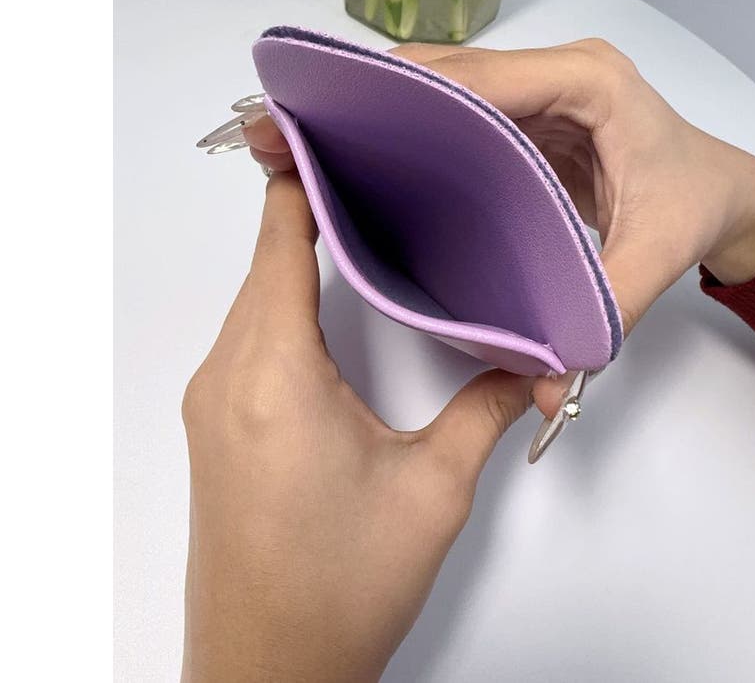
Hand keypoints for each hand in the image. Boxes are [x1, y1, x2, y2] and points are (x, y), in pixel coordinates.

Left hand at [182, 172, 539, 681]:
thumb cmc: (336, 589)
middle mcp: (229, 378)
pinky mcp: (216, 428)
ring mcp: (214, 404)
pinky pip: (247, 338)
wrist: (268, 673)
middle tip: (372, 176)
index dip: (303, 185)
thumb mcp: (431, 490)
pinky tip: (327, 307)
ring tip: (359, 228)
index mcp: (274, 375)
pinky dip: (281, 304)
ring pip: (254, 300)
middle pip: (264, 264)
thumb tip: (528, 363)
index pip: (280, 245)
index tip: (330, 137)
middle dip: (311, 214)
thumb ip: (485, 408)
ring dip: (295, 260)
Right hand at [244, 39, 754, 414]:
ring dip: (382, 106)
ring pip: (442, 81)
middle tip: (301, 126)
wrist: (721, 193)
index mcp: (587, 81)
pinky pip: (454, 106)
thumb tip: (550, 388)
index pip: (485, 78)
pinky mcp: (521, 113)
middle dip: (372, 95)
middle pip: (446, 68)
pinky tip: (367, 154)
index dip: (412, 97)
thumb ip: (604, 314)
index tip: (345, 121)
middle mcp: (554, 71)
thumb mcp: (657, 253)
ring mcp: (535, 88)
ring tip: (317, 138)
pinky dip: (409, 124)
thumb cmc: (696, 203)